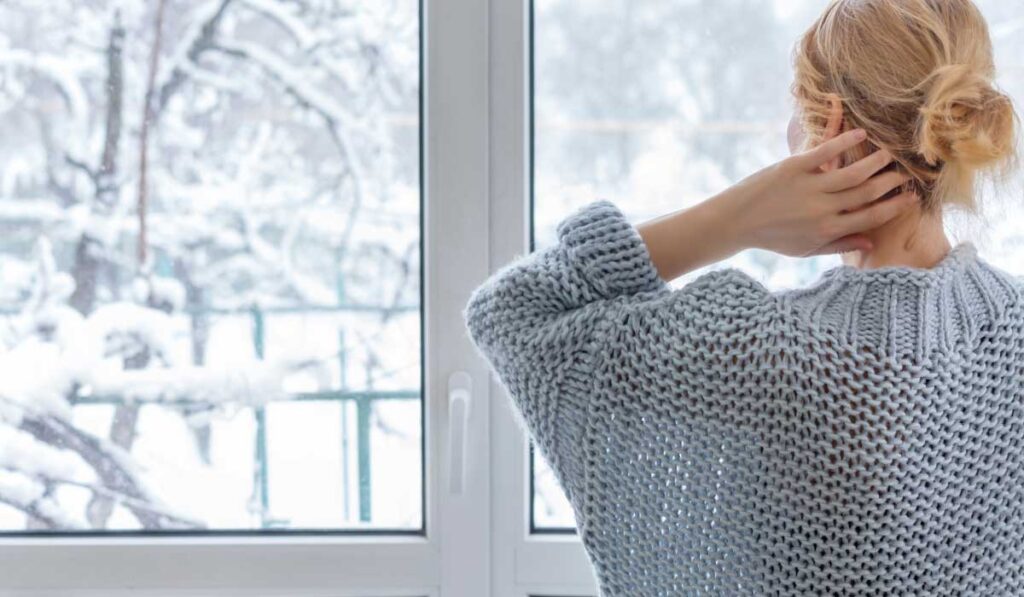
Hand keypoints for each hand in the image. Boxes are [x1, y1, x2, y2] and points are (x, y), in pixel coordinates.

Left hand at [722, 128, 918, 256]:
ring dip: (875, 161)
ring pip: (853, 173)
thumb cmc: (772, 237)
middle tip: (905, 172)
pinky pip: (825, 152)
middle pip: (868, 193)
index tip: (912, 197)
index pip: (871, 217)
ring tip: (888, 153)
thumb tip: (870, 242)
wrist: (736, 221)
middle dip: (891, 182)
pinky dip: (845, 141)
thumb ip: (839, 245)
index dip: (895, 206)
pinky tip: (861, 133)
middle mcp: (822, 210)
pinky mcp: (794, 167)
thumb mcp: (805, 249)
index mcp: (828, 230)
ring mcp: (809, 187)